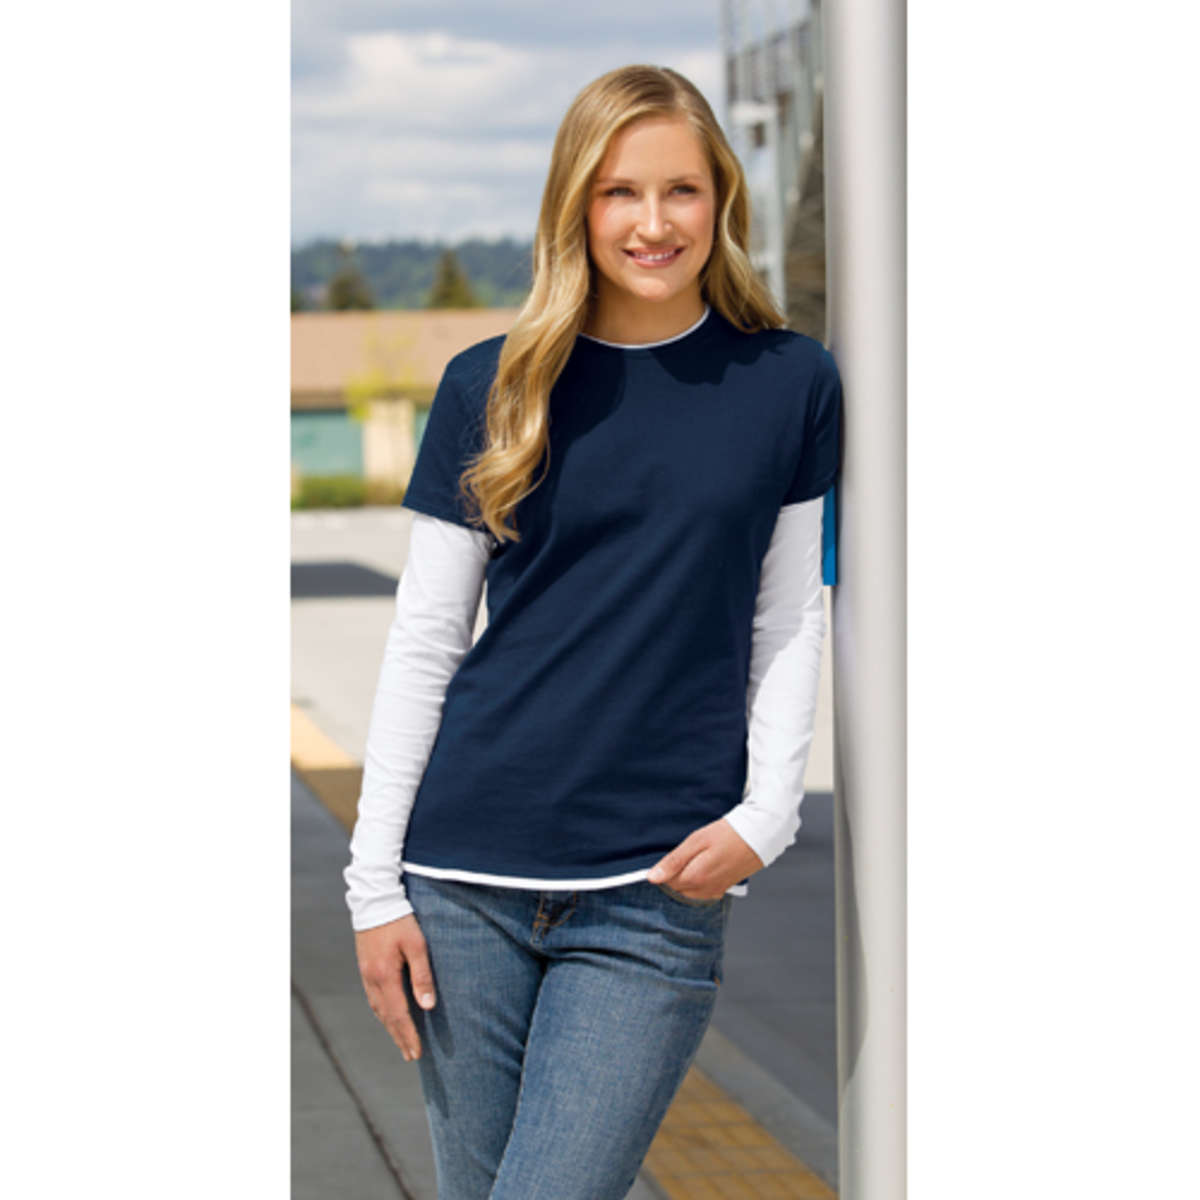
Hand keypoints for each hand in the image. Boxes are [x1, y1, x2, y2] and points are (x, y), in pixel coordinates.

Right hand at [354, 913, 435, 1061]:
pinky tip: (389, 1015)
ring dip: (390, 1027)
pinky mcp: (365, 967)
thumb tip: (428, 1006)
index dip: (408, 1035)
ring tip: (401, 1041)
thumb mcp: (417, 945)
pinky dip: (383, 1012)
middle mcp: (372, 979)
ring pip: (378, 1009)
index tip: (416, 1053)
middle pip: (386, 1016)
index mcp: (385, 976)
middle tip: (410, 1056)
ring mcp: (366, 974)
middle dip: (399, 1037)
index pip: (398, 1014)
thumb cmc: (401, 920)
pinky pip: (373, 998)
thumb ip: (422, 976)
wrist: (375, 900)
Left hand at [646, 817, 764, 900]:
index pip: (666, 882)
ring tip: (697, 857)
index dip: (665, 868)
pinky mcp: (723, 889)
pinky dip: (698, 882)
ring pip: (689, 891)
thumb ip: (673, 861)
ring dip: (687, 878)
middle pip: (677, 888)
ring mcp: (715, 891)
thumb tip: (652, 878)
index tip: (673, 854)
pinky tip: (705, 865)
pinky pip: (702, 892)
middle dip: (676, 873)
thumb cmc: (727, 834)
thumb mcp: (696, 841)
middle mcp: (704, 890)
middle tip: (688, 852)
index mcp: (694, 878)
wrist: (758, 835)